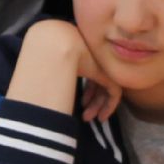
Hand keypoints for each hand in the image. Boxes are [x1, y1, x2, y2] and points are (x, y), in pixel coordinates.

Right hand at [6, 19, 122, 122]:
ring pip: (105, 89)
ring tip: (87, 118)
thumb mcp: (53, 61)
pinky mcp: (111, 74)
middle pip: (97, 82)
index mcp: (84, 52)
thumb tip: (52, 85)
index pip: (89, 73)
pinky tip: (102, 117)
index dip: (86, 91)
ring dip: (96, 106)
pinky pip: (114, 93)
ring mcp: (104, 65)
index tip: (80, 103)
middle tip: (84, 116)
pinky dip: (109, 107)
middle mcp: (96, 58)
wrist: (57, 45)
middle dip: (91, 102)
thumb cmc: (49, 53)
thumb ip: (57, 70)